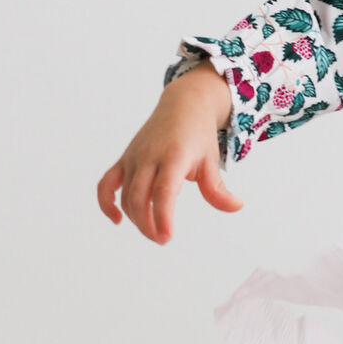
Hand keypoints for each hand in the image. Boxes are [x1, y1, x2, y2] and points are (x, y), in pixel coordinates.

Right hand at [97, 77, 243, 243]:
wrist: (183, 105)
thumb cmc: (198, 134)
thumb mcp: (211, 159)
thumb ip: (217, 187)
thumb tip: (236, 207)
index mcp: (174, 156)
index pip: (164, 191)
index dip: (162, 217)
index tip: (166, 237)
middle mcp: (149, 156)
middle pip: (139, 197)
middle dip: (148, 224)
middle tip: (162, 238)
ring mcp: (134, 157)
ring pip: (126, 195)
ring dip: (136, 218)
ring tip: (154, 230)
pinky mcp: (124, 159)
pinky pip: (106, 183)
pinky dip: (106, 203)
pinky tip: (118, 220)